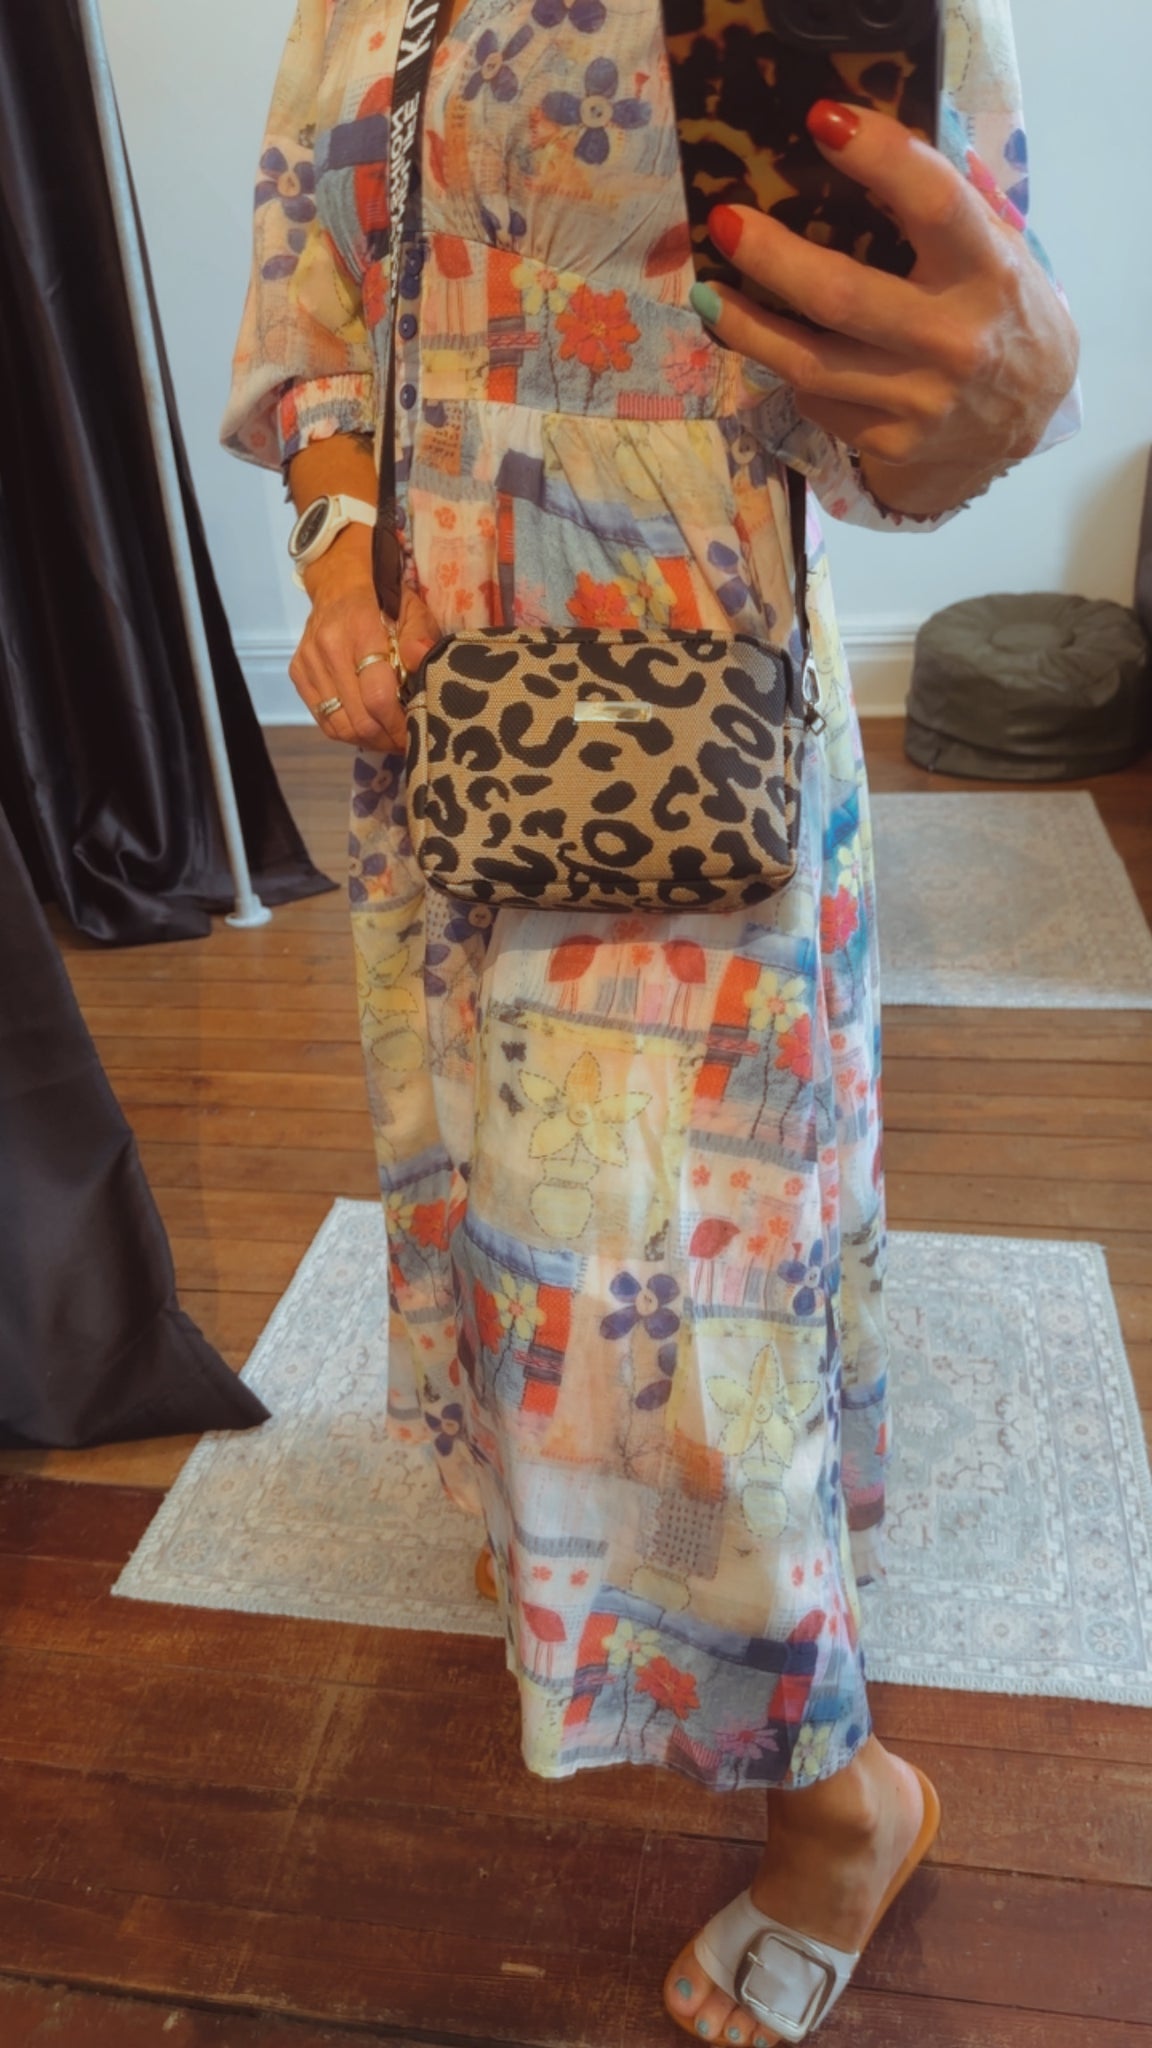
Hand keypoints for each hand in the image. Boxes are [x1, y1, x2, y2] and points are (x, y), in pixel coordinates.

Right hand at [288, 527, 439, 749]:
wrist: (339, 582)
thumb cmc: (385, 600)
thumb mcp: (413, 609)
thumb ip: (420, 635)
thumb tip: (420, 659)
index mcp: (361, 631)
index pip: (377, 697)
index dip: (398, 725)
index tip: (416, 734)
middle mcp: (328, 648)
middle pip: (359, 719)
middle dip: (387, 738)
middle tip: (406, 742)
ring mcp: (309, 662)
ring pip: (338, 726)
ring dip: (367, 740)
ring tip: (388, 737)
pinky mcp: (298, 672)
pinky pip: (322, 719)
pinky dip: (346, 731)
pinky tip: (366, 727)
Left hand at [692, 100, 1079, 519]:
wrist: (1024, 421)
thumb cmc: (998, 311)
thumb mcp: (995, 251)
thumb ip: (938, 211)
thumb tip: (848, 148)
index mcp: (988, 272)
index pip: (933, 204)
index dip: (879, 157)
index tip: (822, 120)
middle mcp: (955, 340)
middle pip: (842, 296)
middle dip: (773, 256)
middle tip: (725, 223)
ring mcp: (920, 400)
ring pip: (810, 362)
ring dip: (747, 325)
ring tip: (709, 292)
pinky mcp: (890, 442)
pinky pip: (819, 400)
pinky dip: (789, 368)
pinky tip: (768, 344)